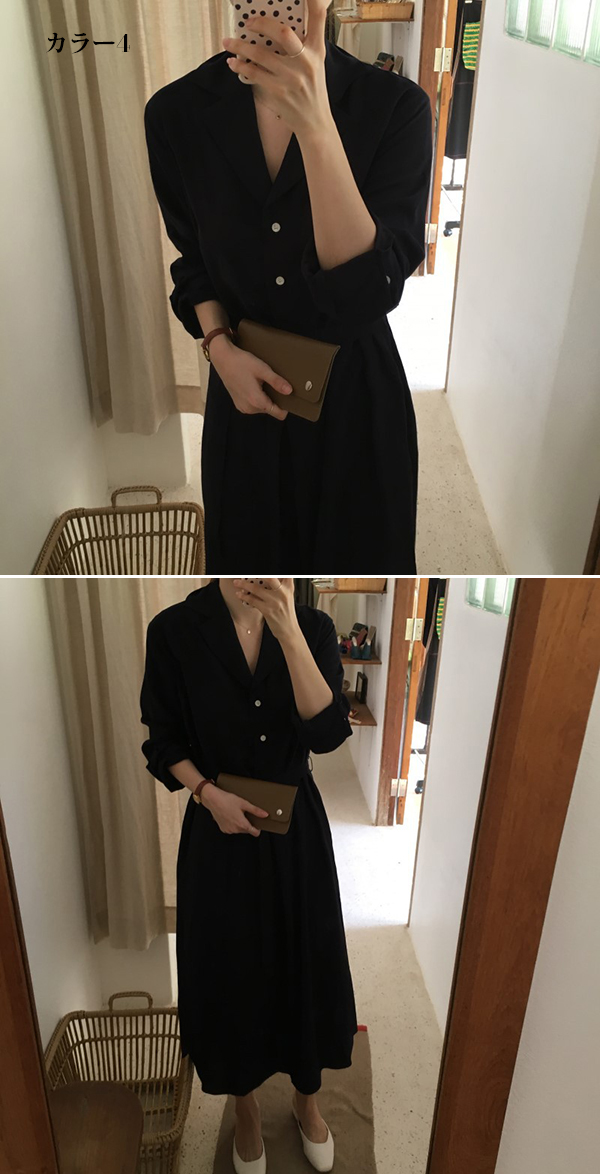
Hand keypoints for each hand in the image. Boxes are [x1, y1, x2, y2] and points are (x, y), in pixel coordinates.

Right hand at [202, 782, 268, 836]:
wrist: (213, 799)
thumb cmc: (227, 800)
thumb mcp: (244, 803)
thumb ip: (255, 810)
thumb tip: (265, 814)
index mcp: (242, 824)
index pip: (254, 833)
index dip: (258, 828)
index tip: (258, 823)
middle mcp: (235, 829)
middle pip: (247, 830)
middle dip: (248, 823)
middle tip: (245, 813)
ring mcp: (228, 830)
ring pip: (239, 829)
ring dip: (240, 823)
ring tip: (236, 813)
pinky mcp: (223, 829)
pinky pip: (232, 829)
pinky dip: (233, 824)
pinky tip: (231, 815)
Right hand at [209, 334, 290, 418]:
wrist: (223, 358)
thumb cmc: (241, 362)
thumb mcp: (262, 369)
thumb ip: (276, 382)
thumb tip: (289, 391)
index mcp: (256, 401)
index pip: (279, 414)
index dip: (286, 406)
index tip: (286, 394)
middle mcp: (249, 408)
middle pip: (271, 410)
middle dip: (274, 399)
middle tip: (271, 383)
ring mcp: (243, 407)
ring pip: (263, 408)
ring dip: (265, 398)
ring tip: (261, 382)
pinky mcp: (239, 404)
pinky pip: (254, 405)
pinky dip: (257, 398)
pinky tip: (254, 385)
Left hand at [223, 0, 332, 140]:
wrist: (314, 122)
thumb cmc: (311, 89)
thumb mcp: (316, 63)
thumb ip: (304, 44)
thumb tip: (278, 26)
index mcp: (317, 50)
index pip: (319, 17)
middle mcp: (306, 61)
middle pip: (281, 32)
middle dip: (260, 23)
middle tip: (248, 23)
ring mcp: (291, 77)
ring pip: (260, 54)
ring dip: (240, 47)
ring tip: (228, 43)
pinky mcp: (278, 91)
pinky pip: (253, 73)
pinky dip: (240, 66)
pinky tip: (233, 63)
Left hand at [233, 578, 300, 644]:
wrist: (289, 630)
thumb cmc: (286, 613)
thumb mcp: (287, 596)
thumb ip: (280, 586)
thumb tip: (265, 579)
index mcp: (289, 587)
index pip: (284, 574)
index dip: (274, 569)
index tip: (262, 573)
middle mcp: (283, 593)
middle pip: (269, 577)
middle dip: (257, 575)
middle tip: (248, 574)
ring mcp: (275, 601)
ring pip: (256, 589)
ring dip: (244, 584)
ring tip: (237, 583)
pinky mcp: (268, 610)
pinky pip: (253, 600)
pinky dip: (244, 596)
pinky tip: (240, 595)